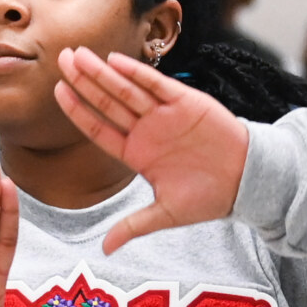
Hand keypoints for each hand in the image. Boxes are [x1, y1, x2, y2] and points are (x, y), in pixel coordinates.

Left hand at [54, 47, 249, 253]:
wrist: (249, 181)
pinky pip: (158, 86)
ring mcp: (165, 115)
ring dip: (102, 72)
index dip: (77, 110)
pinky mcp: (188, 104)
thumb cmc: (209, 197)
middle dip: (83, 81)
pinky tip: (116, 61)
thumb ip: (133, 226)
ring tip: (78, 55)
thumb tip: (105, 251)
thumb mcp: (166, 215)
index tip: (57, 92)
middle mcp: (146, 130)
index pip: (98, 128)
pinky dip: (138, 74)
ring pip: (127, 90)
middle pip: (107, 102)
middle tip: (59, 58)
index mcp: (136, 153)